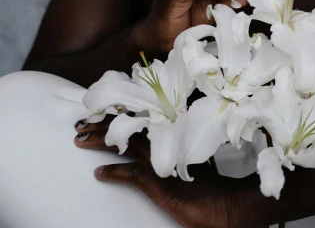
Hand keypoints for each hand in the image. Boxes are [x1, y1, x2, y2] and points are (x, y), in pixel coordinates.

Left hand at [74, 118, 252, 227]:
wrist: (229, 208)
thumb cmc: (212, 192)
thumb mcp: (189, 168)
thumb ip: (174, 154)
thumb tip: (159, 148)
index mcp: (174, 138)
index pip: (143, 120)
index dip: (121, 114)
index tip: (102, 110)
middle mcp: (167, 144)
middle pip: (131, 127)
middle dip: (104, 123)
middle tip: (81, 122)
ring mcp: (163, 163)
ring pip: (127, 144)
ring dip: (102, 141)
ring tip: (81, 139)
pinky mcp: (160, 184)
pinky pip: (131, 175)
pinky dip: (114, 172)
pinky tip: (99, 173)